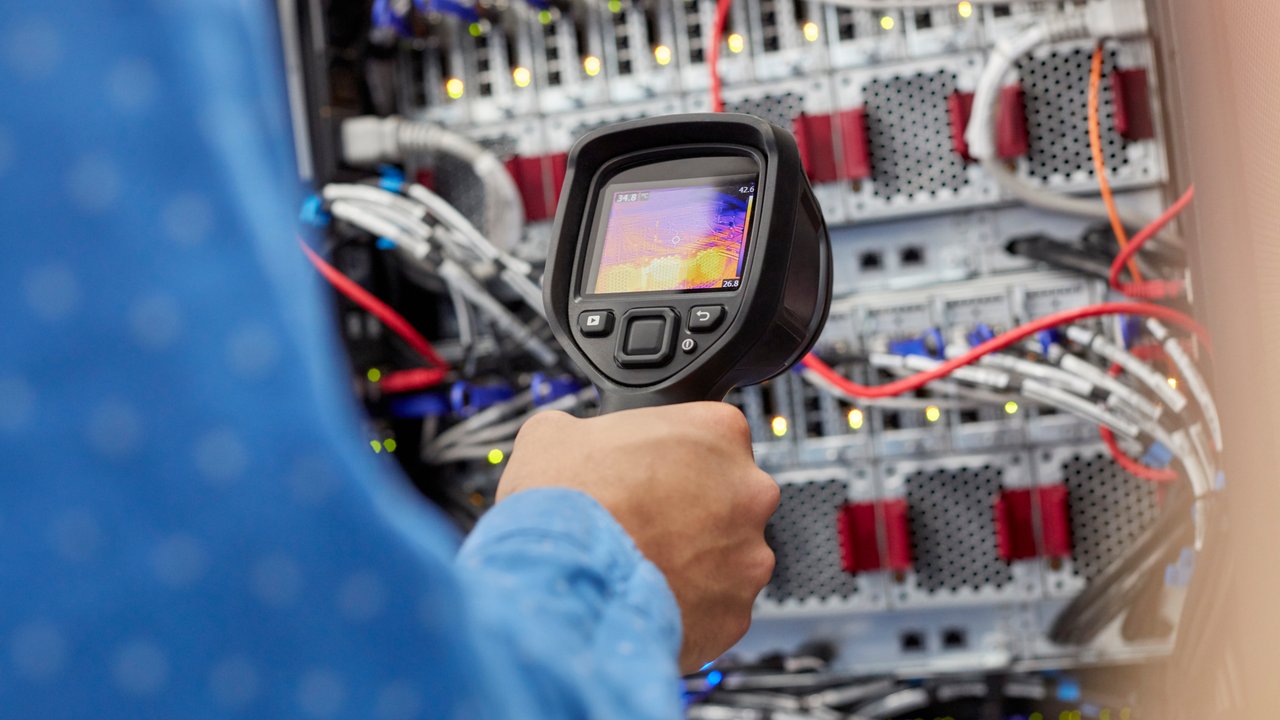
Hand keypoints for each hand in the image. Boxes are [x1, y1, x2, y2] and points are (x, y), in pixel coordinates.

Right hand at [497, 402, 778, 672]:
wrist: (556, 579)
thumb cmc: (562, 500)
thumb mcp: (558, 433)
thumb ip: (590, 431)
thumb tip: (577, 441)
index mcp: (719, 432)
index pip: (715, 439)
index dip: (678, 461)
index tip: (653, 479)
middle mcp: (750, 491)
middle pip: (732, 500)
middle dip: (696, 514)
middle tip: (648, 526)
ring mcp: (749, 556)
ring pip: (729, 559)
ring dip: (695, 564)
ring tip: (642, 569)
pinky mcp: (736, 613)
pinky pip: (717, 608)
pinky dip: (688, 608)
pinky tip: (647, 601)